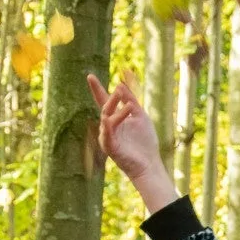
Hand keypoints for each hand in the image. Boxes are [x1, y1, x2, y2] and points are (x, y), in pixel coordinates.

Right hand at [88, 72, 176, 210]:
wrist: (149, 164)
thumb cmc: (145, 142)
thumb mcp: (140, 116)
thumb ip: (131, 100)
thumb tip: (120, 84)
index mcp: (115, 119)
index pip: (104, 101)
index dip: (97, 89)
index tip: (90, 76)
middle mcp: (109, 127)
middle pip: (105, 108)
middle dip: (111, 99)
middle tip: (119, 91)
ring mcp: (108, 137)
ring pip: (107, 120)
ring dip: (117, 111)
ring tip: (131, 107)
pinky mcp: (110, 148)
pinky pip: (106, 134)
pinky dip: (110, 125)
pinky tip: (112, 119)